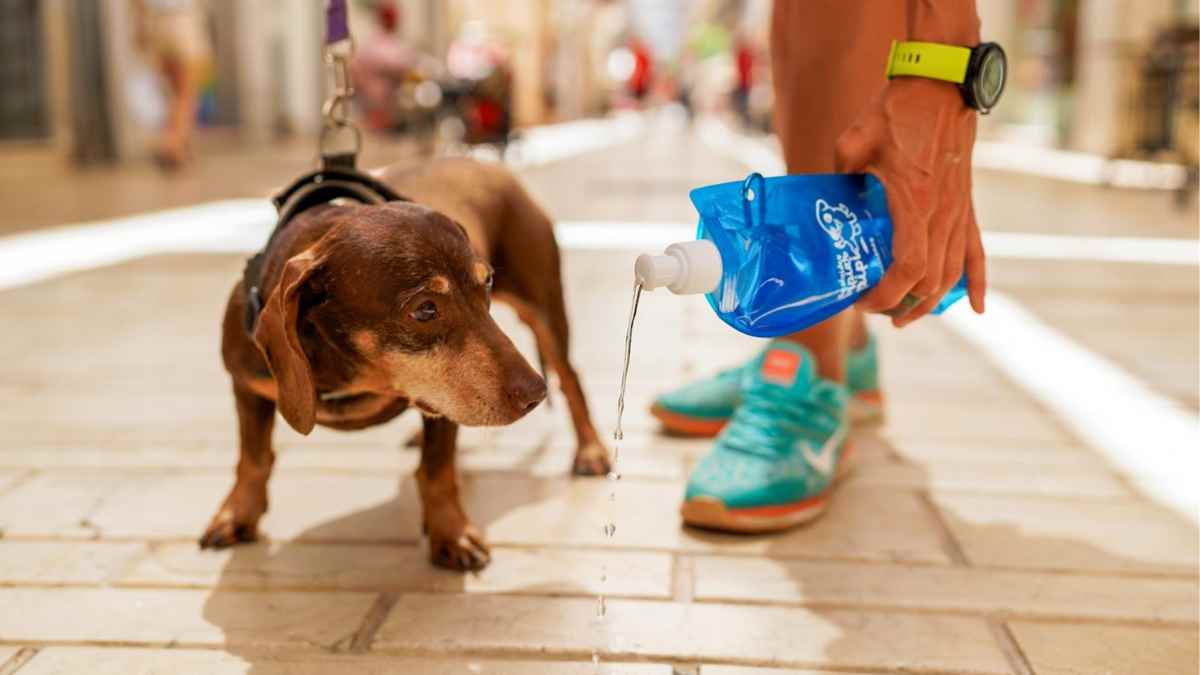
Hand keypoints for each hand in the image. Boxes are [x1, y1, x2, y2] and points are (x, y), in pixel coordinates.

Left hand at [835, 77, 985, 325]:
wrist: (939, 86)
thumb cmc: (895, 112)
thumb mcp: (851, 144)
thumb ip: (839, 177)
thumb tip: (827, 202)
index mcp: (914, 204)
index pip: (907, 270)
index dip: (887, 295)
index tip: (862, 299)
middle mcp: (942, 215)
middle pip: (931, 281)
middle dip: (903, 306)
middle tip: (876, 312)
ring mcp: (959, 212)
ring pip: (952, 273)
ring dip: (931, 301)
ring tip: (907, 316)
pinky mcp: (967, 206)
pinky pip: (977, 251)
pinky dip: (978, 281)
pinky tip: (978, 308)